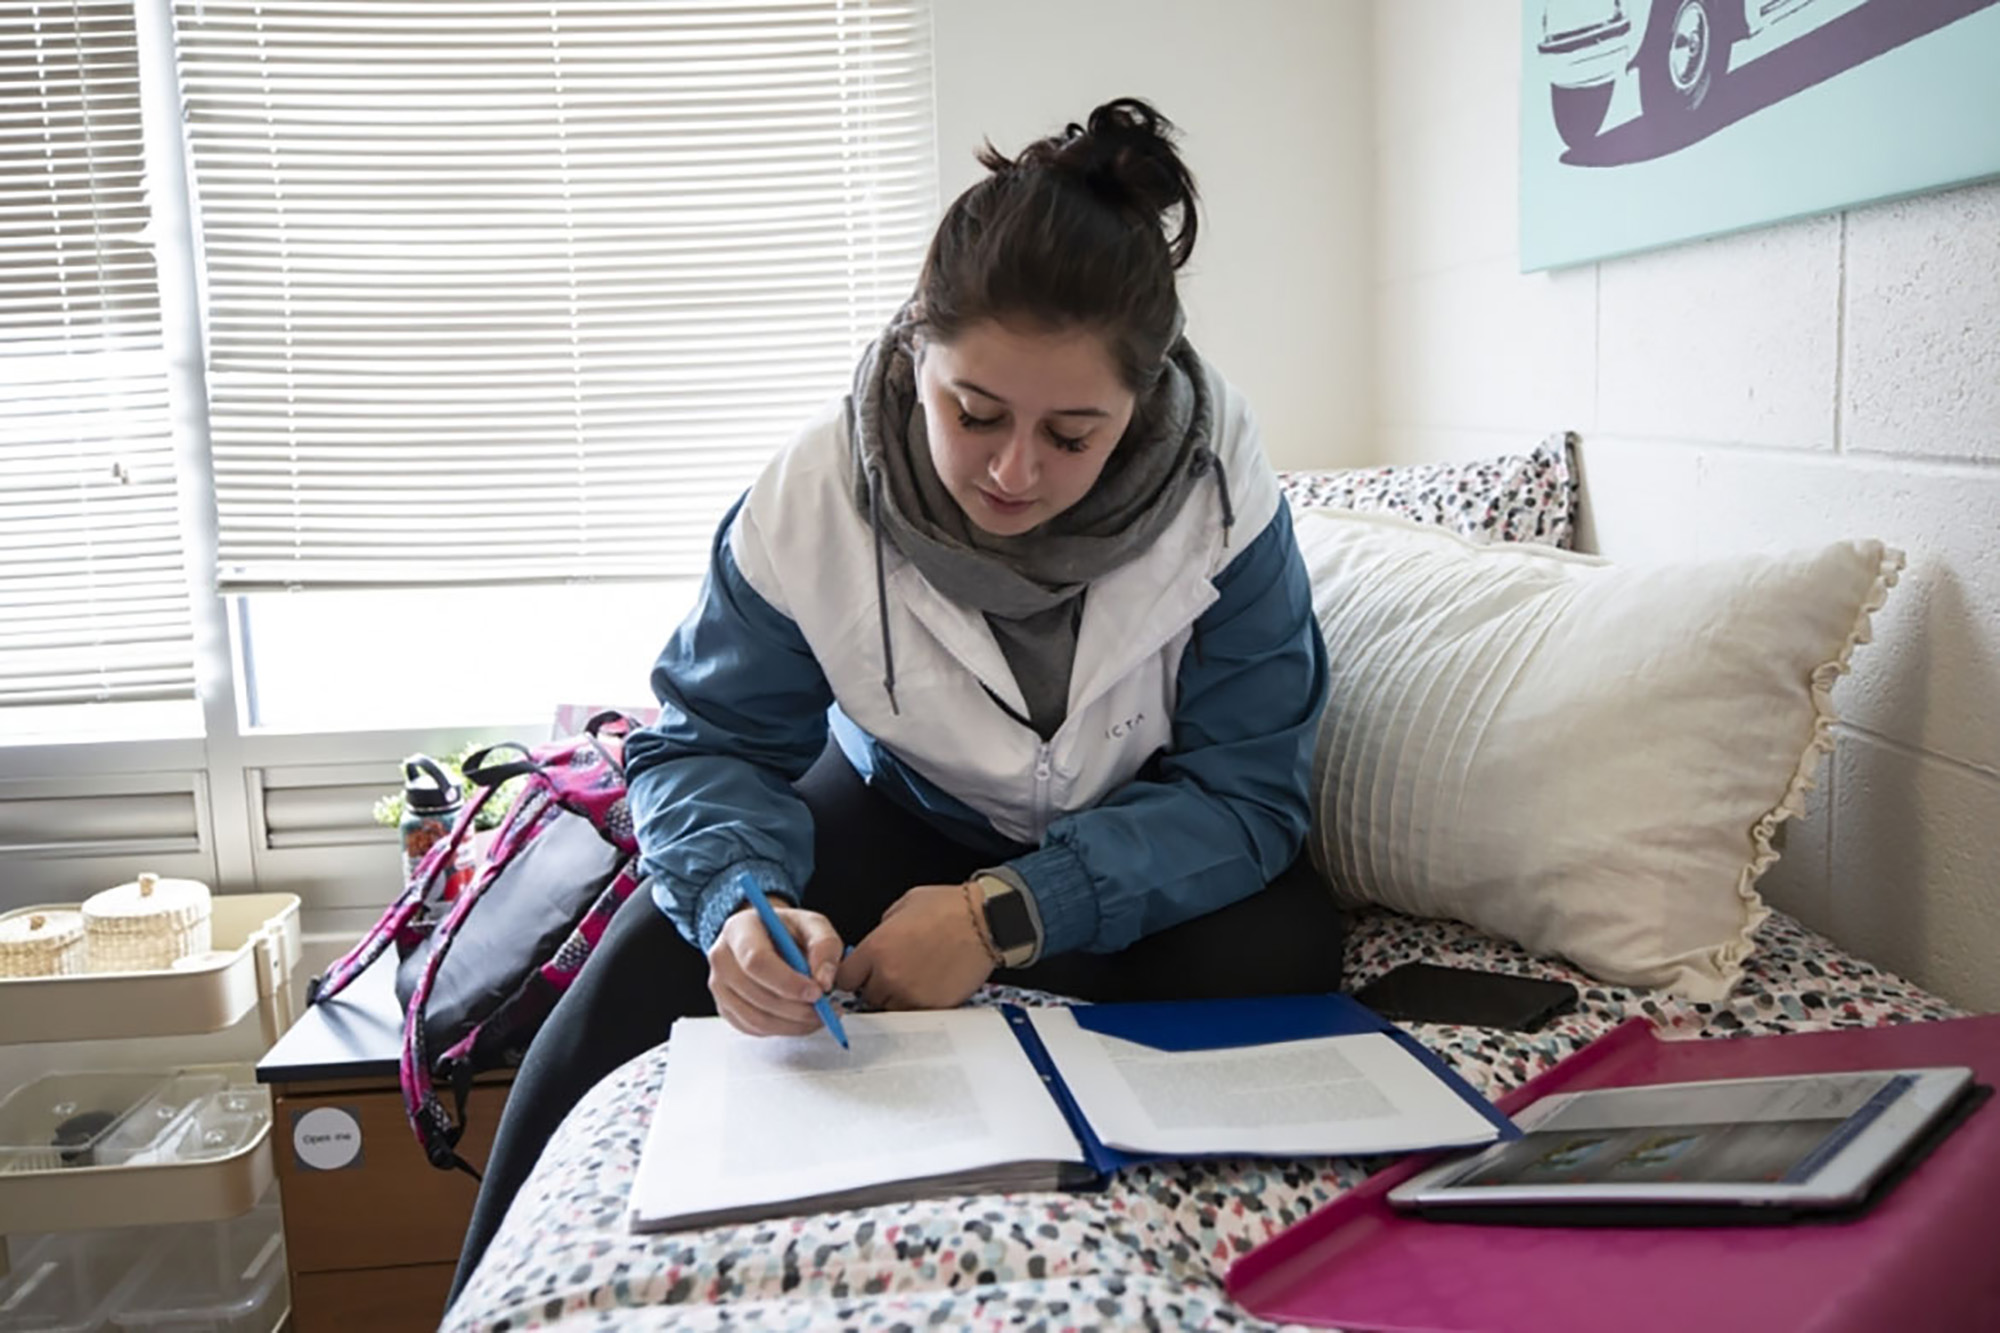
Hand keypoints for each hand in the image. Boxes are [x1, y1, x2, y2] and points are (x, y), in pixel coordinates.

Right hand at [706, 903, 843, 1037]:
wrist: (767, 938)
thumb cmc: (787, 931)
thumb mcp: (813, 925)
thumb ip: (824, 945)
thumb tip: (823, 981)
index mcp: (739, 929)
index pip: (756, 961)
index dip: (788, 982)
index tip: (817, 992)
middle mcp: (722, 958)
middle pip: (756, 994)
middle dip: (797, 1008)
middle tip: (826, 1007)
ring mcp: (720, 986)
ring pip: (756, 1018)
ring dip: (794, 1023)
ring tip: (820, 1014)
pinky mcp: (726, 1008)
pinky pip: (755, 1029)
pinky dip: (784, 1029)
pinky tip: (803, 1018)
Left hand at [834, 882, 994, 1010]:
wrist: (985, 921)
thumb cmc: (948, 908)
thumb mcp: (903, 906)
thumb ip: (882, 929)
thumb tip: (877, 942)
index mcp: (876, 949)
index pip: (845, 979)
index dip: (853, 976)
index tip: (860, 974)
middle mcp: (889, 976)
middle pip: (867, 997)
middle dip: (876, 986)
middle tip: (894, 972)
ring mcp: (911, 995)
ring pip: (891, 1009)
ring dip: (897, 998)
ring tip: (915, 979)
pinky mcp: (934, 1007)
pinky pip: (915, 1014)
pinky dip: (919, 1005)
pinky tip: (930, 986)